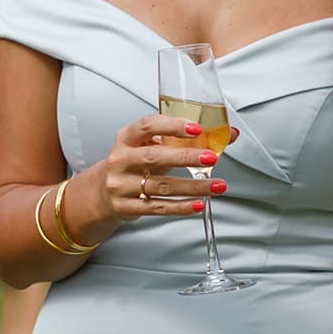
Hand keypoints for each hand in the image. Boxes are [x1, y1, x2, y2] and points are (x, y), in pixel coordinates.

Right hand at [92, 112, 236, 220]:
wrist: (103, 191)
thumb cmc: (134, 164)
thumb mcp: (150, 145)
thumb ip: (185, 139)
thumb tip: (229, 134)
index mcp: (126, 138)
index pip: (147, 126)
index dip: (171, 126)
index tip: (195, 129)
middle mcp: (120, 160)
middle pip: (153, 157)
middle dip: (185, 157)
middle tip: (211, 158)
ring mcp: (121, 185)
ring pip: (160, 186)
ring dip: (192, 186)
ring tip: (216, 185)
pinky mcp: (126, 206)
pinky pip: (157, 207)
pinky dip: (181, 207)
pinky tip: (198, 203)